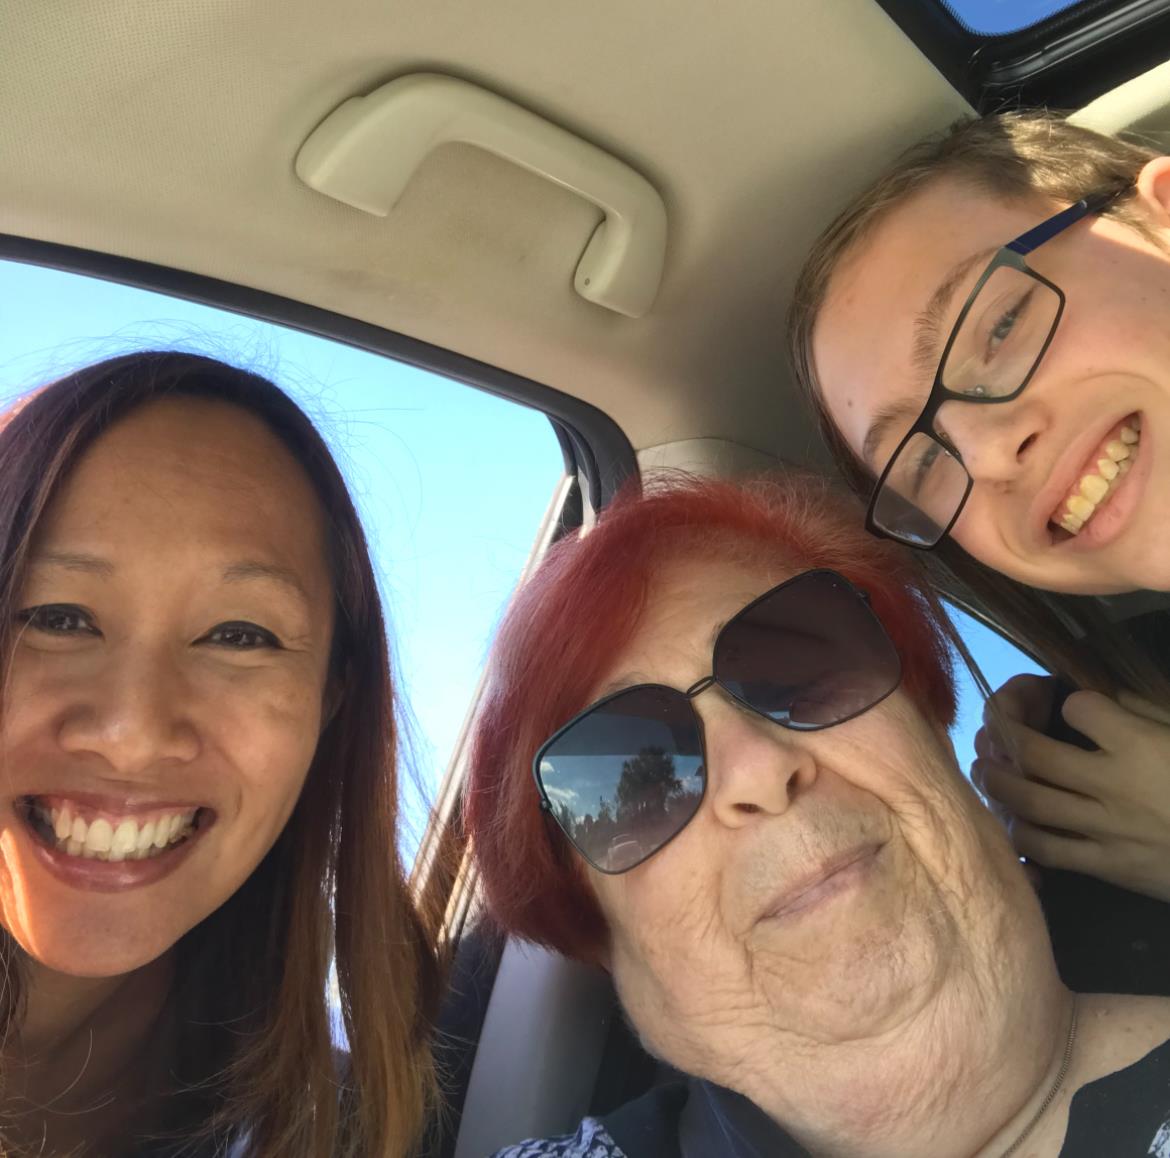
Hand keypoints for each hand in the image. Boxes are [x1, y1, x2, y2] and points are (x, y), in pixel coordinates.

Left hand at [972, 674, 1169, 902]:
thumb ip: (1147, 710)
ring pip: (1027, 802)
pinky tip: (1010, 820)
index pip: (1080, 707)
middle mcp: (1117, 786)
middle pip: (1034, 753)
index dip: (1067, 700)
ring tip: (984, 766)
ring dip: (995, 779)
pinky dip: (1018, 832)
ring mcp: (1109, 830)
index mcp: (1144, 746)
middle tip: (992, 724)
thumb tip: (1092, 697)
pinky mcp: (1109, 868)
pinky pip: (1045, 851)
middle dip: (1003, 732)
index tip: (1066, 702)